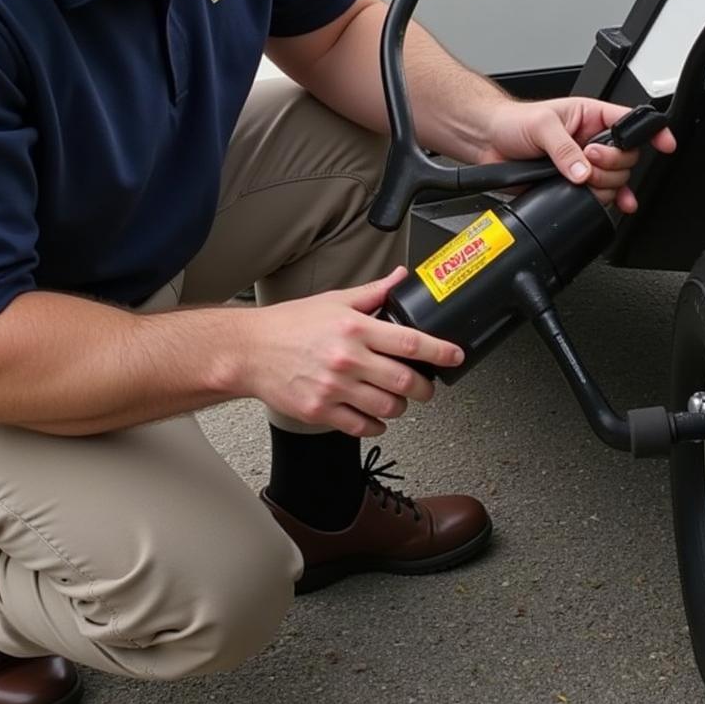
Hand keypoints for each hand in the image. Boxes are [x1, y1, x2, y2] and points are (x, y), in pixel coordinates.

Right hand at [238, 268, 462, 436]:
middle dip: (425, 387)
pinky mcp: (320, 411)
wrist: (249, 351)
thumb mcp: (334, 300)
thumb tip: (400, 277)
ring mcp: (334, 388)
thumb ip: (373, 293)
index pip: (409, 341)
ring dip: (401, 406)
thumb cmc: (289, 325)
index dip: (439, 350)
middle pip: (404, 381)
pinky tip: (375, 416)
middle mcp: (346, 359)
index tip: (455, 355)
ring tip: (398, 399)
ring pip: (387, 407)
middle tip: (426, 386)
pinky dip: (376, 425)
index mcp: (354, 329)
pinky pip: (361, 426)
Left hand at [480, 98, 676, 208]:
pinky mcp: (574, 184)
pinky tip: (617, 204)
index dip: (652, 132)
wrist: (490, 143)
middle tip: (587, 159)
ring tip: (578, 175)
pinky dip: (612, 201)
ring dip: (602, 184)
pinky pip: (603, 196)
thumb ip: (564, 149)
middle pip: (626, 158)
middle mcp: (592, 140)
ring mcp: (585, 164)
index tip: (665, 144)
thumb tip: (582, 171)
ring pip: (616, 180)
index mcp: (591, 116)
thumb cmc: (514, 123)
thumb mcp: (541, 126)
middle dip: (610, 164)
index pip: (631, 122)